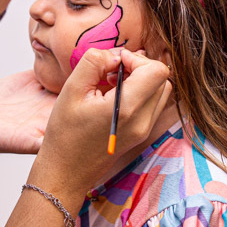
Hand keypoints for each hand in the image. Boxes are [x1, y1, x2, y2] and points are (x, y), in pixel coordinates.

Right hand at [31, 48, 171, 197]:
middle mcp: (142, 120)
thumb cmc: (64, 134)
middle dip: (139, 68)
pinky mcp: (141, 134)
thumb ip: (93, 62)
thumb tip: (114, 54)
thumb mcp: (71, 90)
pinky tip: (114, 97)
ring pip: (160, 91)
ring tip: (112, 84)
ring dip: (141, 80)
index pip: (156, 70)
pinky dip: (139, 94)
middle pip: (162, 79)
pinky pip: (152, 105)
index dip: (137, 59)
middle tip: (112, 71)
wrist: (65, 172)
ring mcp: (144, 130)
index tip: (114, 62)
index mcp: (127, 108)